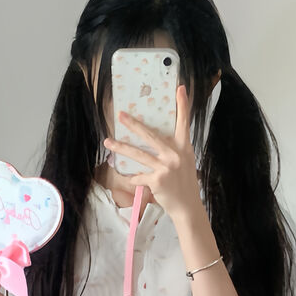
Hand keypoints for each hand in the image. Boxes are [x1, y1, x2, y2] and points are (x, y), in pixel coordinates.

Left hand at [104, 85, 202, 220]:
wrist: (187, 207)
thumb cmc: (184, 183)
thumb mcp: (185, 162)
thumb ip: (173, 150)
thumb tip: (156, 140)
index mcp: (184, 147)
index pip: (184, 122)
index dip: (182, 105)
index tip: (180, 88)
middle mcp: (175, 154)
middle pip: (151, 135)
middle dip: (134, 124)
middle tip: (121, 115)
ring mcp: (165, 167)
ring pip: (138, 154)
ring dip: (121, 147)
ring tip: (108, 141)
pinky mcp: (156, 180)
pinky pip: (138, 176)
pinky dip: (133, 178)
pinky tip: (131, 179)